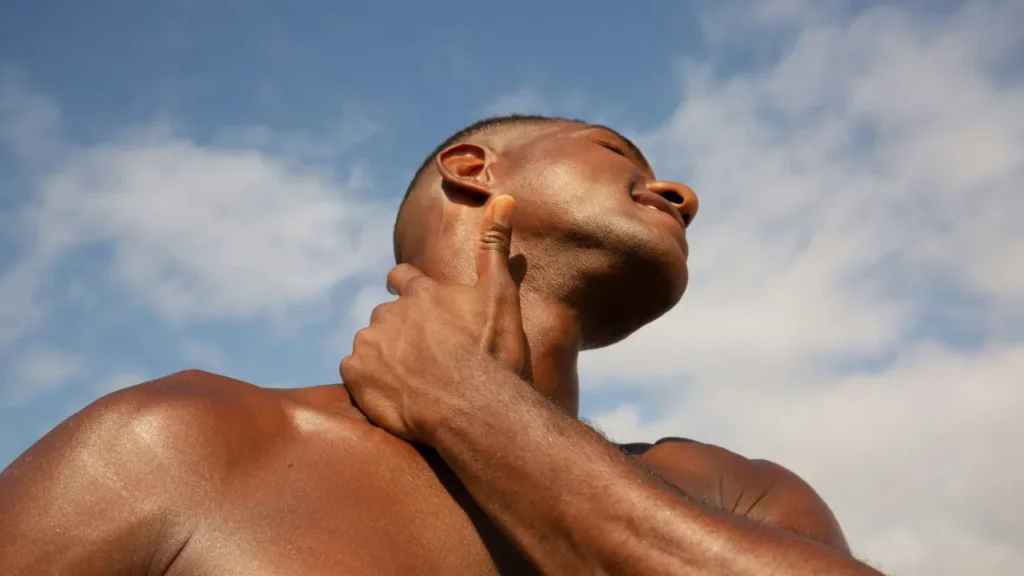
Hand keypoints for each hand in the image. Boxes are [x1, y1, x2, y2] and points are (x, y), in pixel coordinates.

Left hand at [340, 196, 525, 442]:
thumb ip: (495, 247)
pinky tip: (390, 397)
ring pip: (368, 344)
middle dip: (397, 331)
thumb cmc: (493, 355)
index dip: (406, 290)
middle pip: (384, 316)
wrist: (474, 410)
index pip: (401, 279)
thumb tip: (504, 197)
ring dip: (381, 357)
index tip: (414, 304)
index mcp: (422, 293)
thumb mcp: (501, 296)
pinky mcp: (355, 375)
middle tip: (421, 357)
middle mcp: (390, 313)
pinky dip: (367, 383)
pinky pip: (352, 373)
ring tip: (407, 381)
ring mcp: (369, 344)